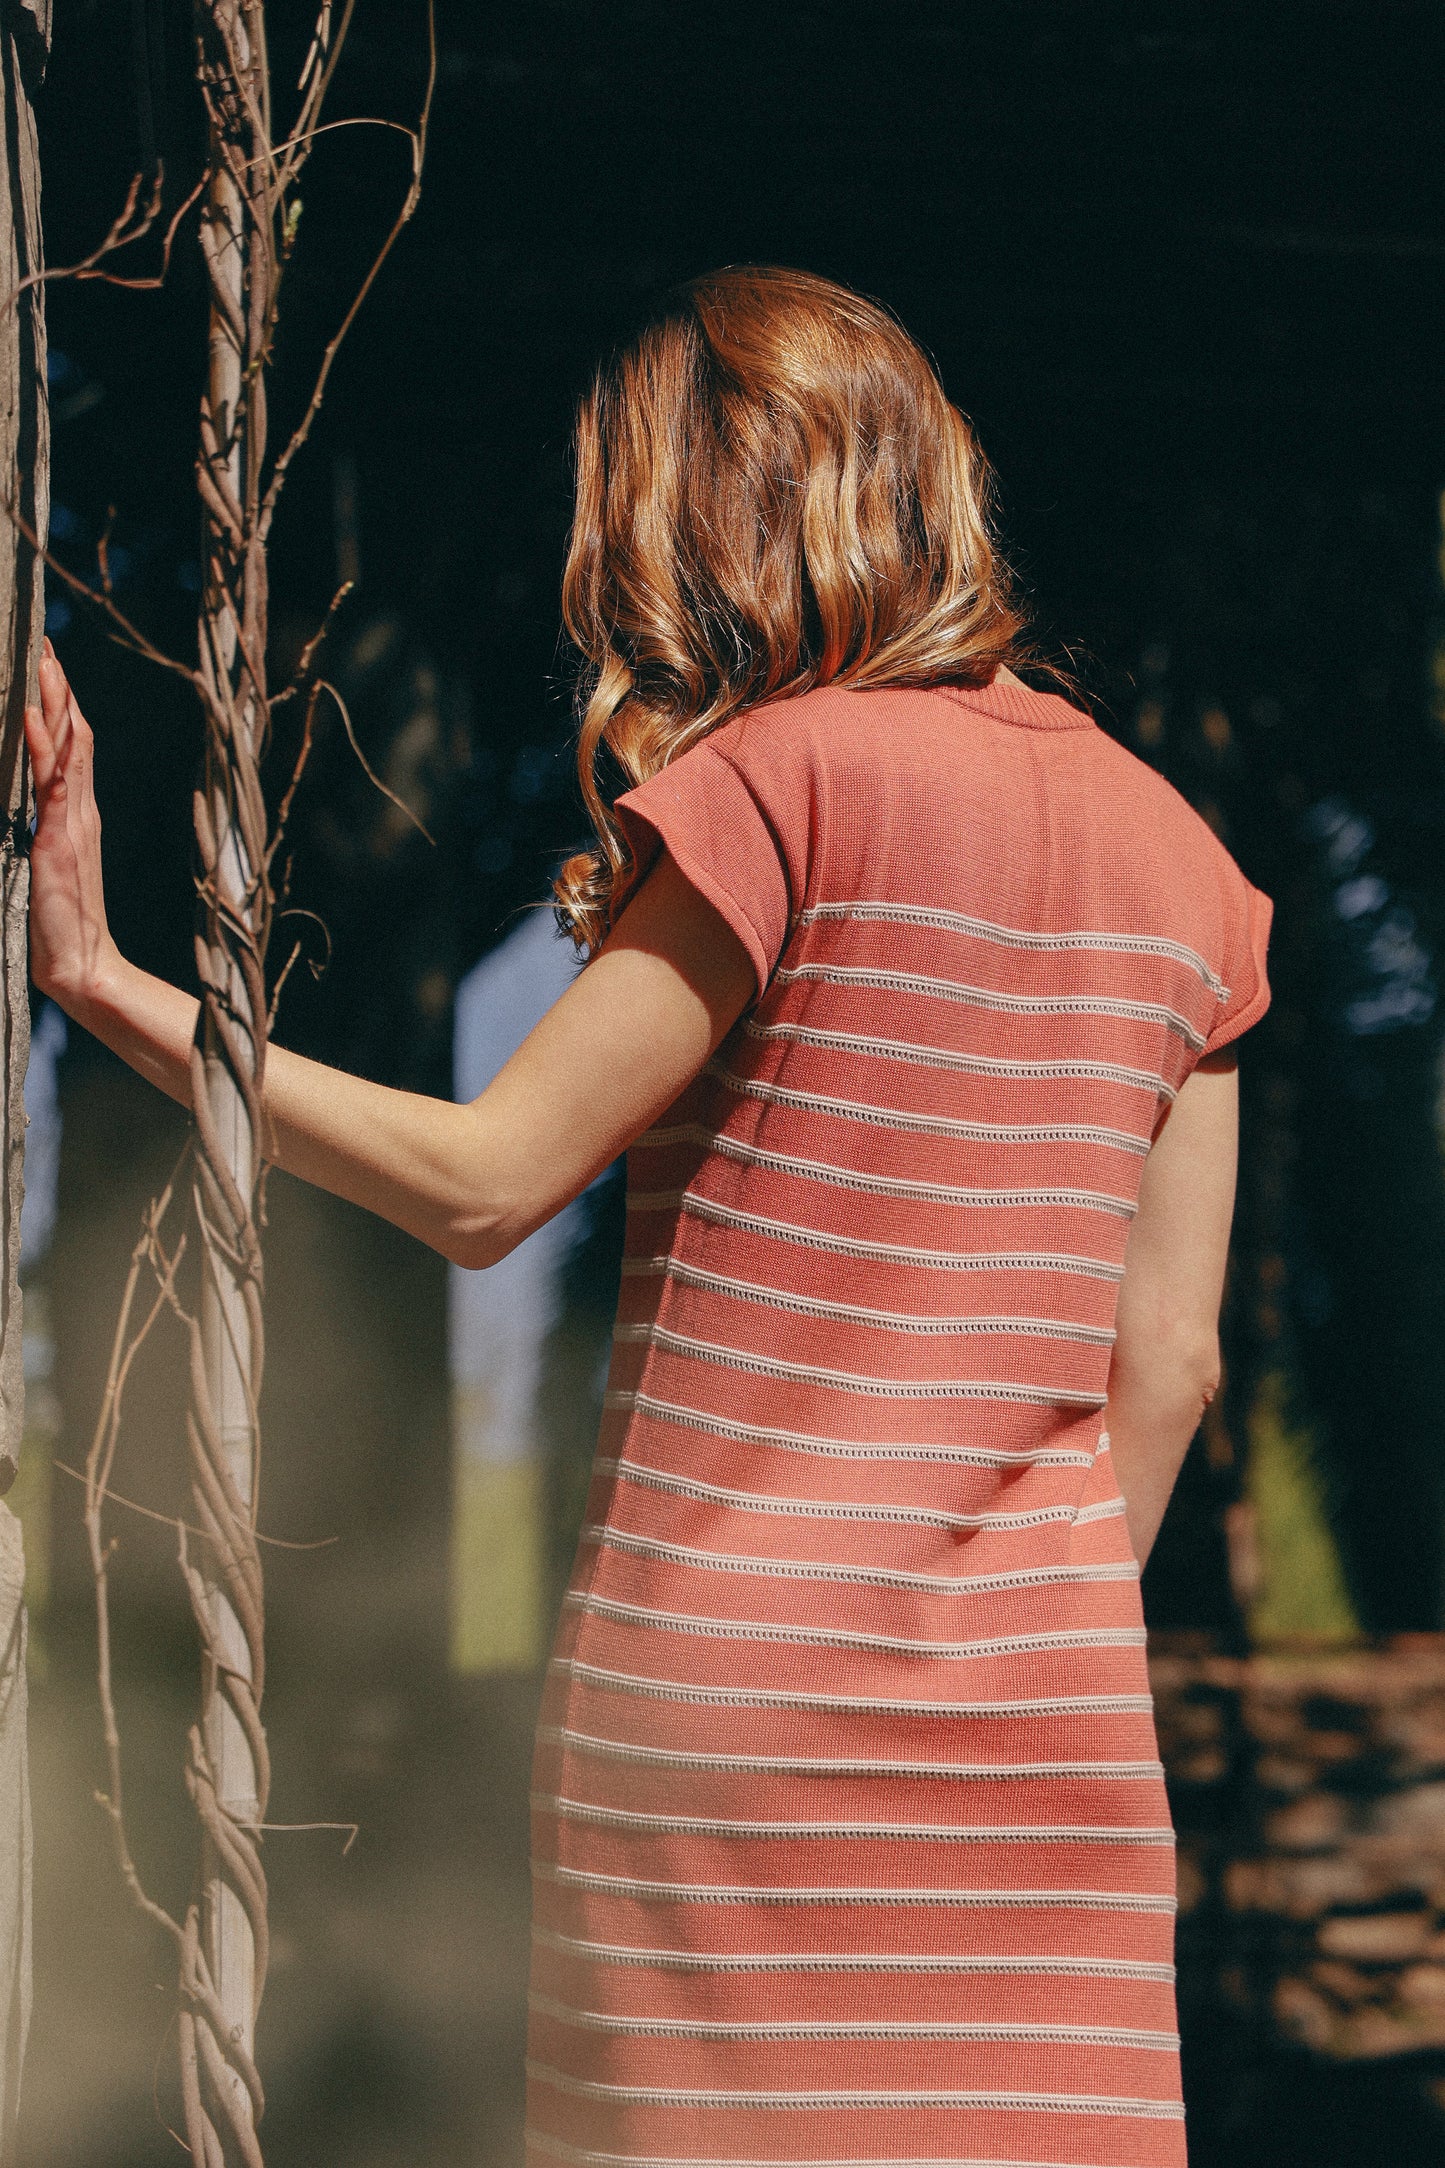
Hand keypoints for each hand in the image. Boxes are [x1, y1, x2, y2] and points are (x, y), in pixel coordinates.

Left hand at [23, 641, 119, 1010]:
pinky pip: (53, 785)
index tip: (48, 664)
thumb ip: (46, 832)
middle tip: (45, 644)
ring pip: (68, 750)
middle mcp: (81, 812)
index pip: (74, 748)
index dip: (62, 705)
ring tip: (44, 662)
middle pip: (76, 737)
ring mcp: (72, 824)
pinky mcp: (59, 841)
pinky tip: (37, 719)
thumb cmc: (60, 924)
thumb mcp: (49, 866)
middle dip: (59, 689)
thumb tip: (35, 806)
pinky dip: (46, 749)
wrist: (81, 966)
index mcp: (77, 816)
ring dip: (55, 704)